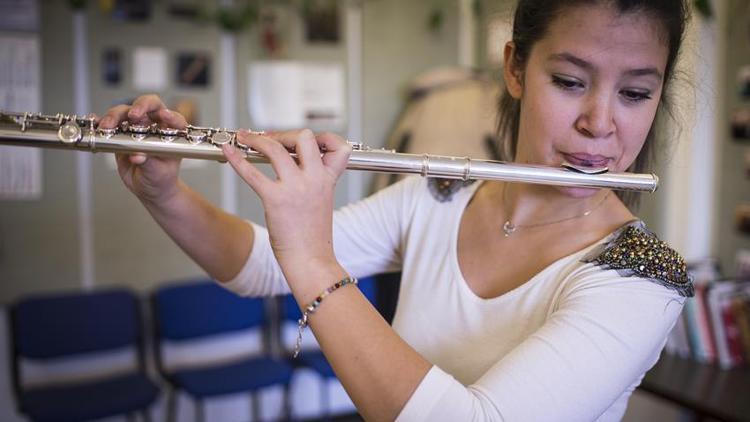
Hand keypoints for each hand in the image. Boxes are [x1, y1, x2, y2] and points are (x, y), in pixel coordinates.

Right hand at [98, 95, 187, 203]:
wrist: (149, 188)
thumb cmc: (161, 177)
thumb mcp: (158, 172)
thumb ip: (149, 162)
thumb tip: (137, 155)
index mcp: (171, 133)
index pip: (174, 118)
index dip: (170, 115)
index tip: (164, 116)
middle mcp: (154, 126)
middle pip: (148, 106)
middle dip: (140, 106)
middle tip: (133, 115)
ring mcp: (136, 128)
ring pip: (125, 113)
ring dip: (115, 116)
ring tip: (107, 127)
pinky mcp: (120, 134)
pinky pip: (110, 123)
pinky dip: (101, 121)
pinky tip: (95, 122)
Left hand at [222, 129, 351, 281]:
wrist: (311, 261)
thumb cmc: (313, 236)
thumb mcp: (322, 202)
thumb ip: (314, 181)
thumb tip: (296, 165)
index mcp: (328, 180)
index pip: (338, 145)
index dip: (325, 138)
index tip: (307, 141)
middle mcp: (314, 179)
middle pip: (304, 137)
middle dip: (285, 134)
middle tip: (271, 139)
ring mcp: (295, 188)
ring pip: (275, 148)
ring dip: (257, 139)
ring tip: (245, 138)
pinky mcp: (275, 199)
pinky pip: (252, 173)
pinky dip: (237, 159)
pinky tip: (228, 151)